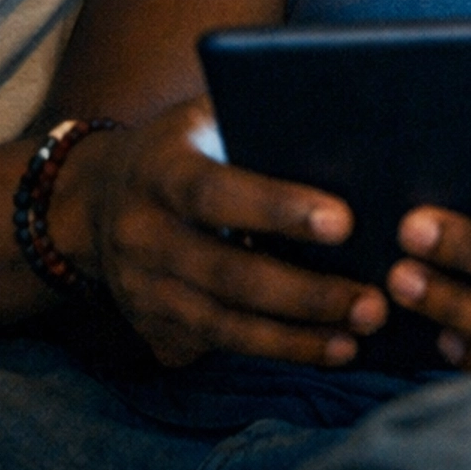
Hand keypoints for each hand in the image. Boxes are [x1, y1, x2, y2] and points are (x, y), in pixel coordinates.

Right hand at [51, 97, 387, 368]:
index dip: (278, 209)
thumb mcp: (205, 118)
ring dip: (297, 338)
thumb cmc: (183, 149)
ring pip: (226, 326)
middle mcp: (143, 235)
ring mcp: (143, 290)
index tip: (344, 223)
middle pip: (229, 274)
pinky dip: (278, 351)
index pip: (217, 194)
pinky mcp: (153, 329)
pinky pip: (220, 347)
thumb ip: (259, 121)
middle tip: (374, 301)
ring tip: (359, 334)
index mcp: (159, 171)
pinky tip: (328, 348)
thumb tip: (349, 137)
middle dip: (305, 294)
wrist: (97, 200)